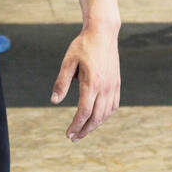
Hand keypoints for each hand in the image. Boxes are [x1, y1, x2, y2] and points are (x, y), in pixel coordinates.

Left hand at [51, 24, 120, 140]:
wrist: (103, 33)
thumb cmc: (83, 45)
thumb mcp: (68, 62)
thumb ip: (61, 82)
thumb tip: (54, 101)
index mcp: (92, 83)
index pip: (84, 112)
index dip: (76, 125)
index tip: (68, 134)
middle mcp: (105, 87)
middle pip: (96, 117)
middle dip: (84, 130)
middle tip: (73, 138)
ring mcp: (113, 86)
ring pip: (106, 114)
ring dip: (95, 125)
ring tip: (83, 131)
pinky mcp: (117, 83)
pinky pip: (114, 106)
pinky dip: (105, 116)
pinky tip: (97, 119)